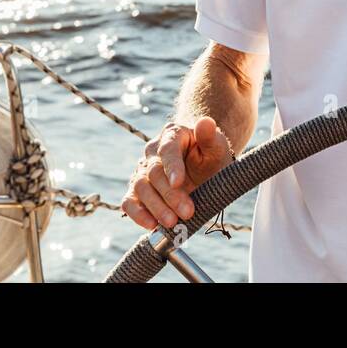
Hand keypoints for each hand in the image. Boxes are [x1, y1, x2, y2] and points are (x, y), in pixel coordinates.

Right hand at [120, 116, 233, 231]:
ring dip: (155, 207)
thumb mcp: (217, 147)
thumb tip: (206, 122)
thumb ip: (210, 136)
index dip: (172, 167)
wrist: (203, 167)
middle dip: (170, 195)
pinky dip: (137, 214)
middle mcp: (152, 151)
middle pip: (154, 172)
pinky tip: (151, 225)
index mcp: (172, 135)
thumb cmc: (210, 156)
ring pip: (140, 187)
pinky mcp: (137, 190)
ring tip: (172, 223)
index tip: (179, 183)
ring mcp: (143, 170)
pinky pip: (129, 201)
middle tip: (187, 212)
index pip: (168, 149)